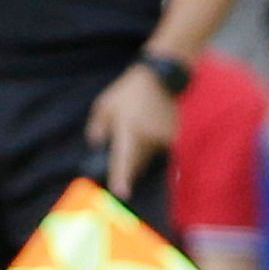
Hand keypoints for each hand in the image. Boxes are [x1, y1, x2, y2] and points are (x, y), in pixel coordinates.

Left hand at [85, 63, 177, 201]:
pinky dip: (153, 145)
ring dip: (141, 153)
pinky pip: (159, 150)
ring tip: (140, 128)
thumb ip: (97, 126)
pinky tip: (151, 127)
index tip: (121, 193)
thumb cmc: (130, 91)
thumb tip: (95, 143)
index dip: (121, 178)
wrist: (162, 76)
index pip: (123, 159)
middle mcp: (147, 137)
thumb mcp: (105, 105)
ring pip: (148, 158)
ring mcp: (162, 138)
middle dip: (128, 167)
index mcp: (129, 130)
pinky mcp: (173, 136)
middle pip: (136, 165)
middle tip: (124, 153)